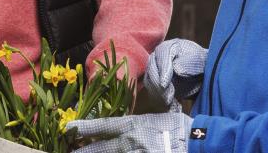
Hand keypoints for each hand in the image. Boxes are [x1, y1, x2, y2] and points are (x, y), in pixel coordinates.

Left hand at [67, 112, 192, 152]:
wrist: (198, 143)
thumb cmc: (180, 129)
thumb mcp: (159, 117)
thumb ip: (140, 121)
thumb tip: (127, 123)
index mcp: (134, 125)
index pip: (103, 126)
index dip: (84, 128)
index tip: (69, 129)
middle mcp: (131, 142)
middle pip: (99, 150)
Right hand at [145, 38, 207, 111]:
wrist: (203, 75)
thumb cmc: (203, 65)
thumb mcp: (200, 62)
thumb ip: (190, 63)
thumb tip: (176, 68)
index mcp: (170, 47)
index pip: (162, 55)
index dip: (163, 70)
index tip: (164, 84)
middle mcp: (159, 56)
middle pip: (152, 69)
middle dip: (158, 84)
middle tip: (168, 97)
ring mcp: (156, 69)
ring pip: (150, 81)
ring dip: (158, 93)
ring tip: (169, 101)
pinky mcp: (156, 82)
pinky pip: (152, 91)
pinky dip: (159, 98)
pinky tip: (169, 104)